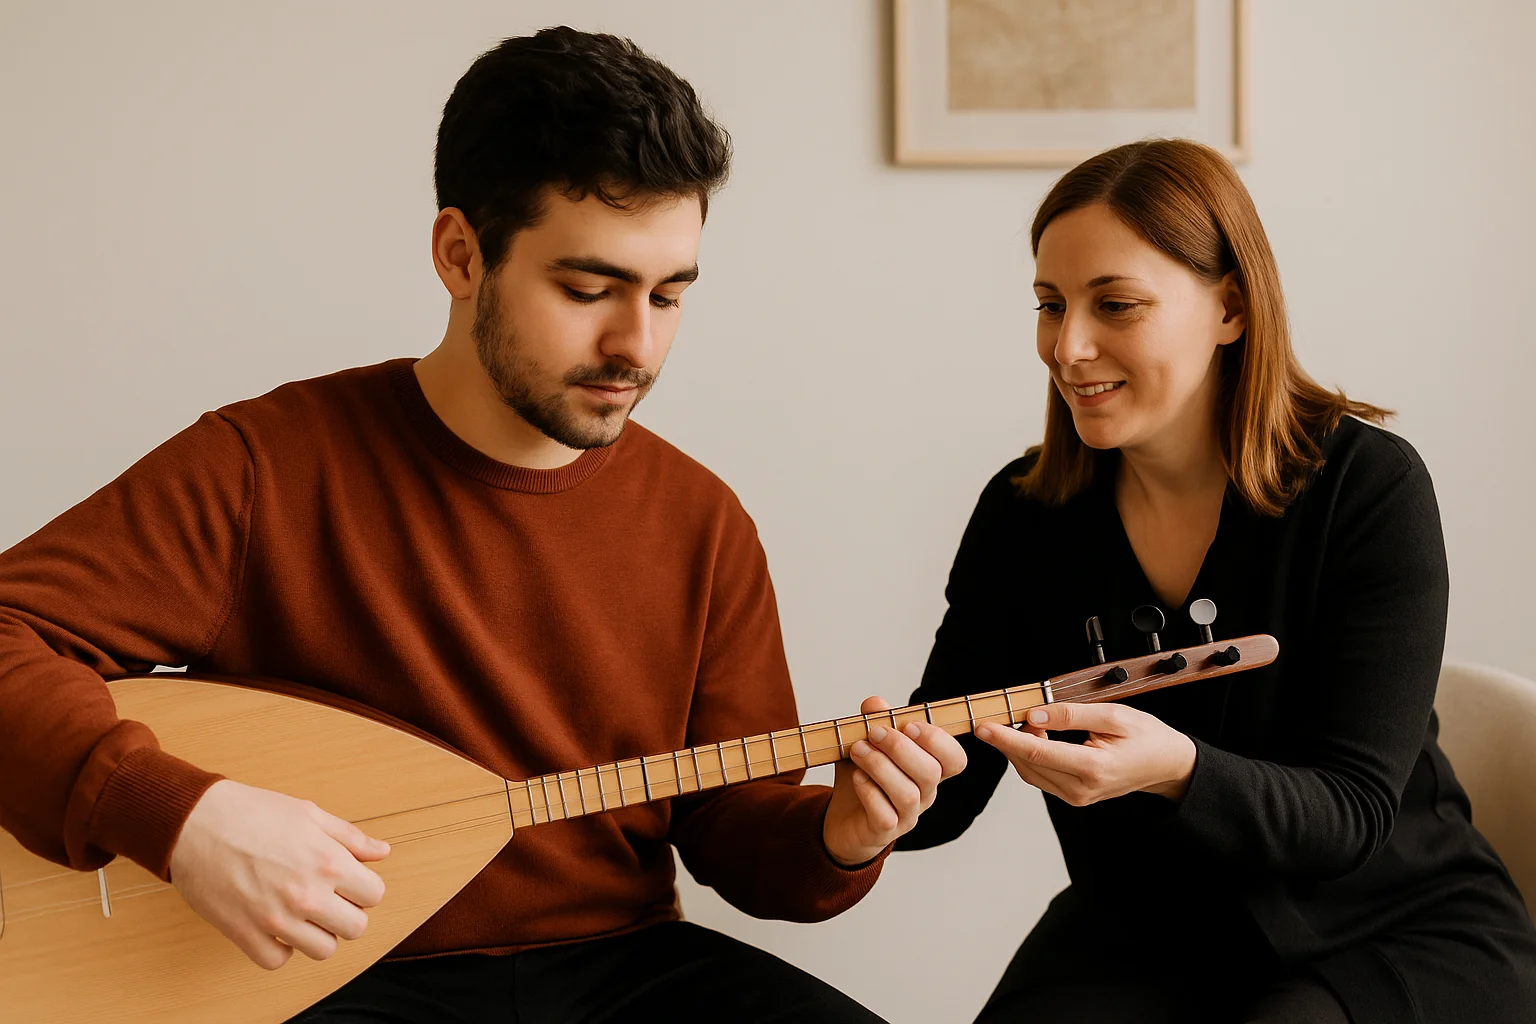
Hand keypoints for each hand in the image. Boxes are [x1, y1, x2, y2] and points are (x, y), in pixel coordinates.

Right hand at [168, 779, 389, 969]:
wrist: (196, 823)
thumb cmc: (253, 812)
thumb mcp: (309, 814)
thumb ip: (350, 837)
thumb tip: (382, 853)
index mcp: (328, 863)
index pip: (375, 895)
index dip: (364, 888)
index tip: (349, 882)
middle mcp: (307, 896)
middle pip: (355, 928)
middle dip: (346, 913)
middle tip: (328, 898)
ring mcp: (276, 920)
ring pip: (323, 950)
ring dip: (317, 934)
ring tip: (302, 912)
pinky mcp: (245, 935)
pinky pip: (278, 960)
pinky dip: (280, 948)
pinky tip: (275, 925)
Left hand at [822, 696, 967, 866]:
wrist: (842, 816)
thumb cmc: (863, 775)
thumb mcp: (866, 742)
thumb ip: (873, 720)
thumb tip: (876, 703)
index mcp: (929, 768)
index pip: (955, 759)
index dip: (939, 741)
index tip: (909, 724)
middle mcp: (925, 793)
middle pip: (931, 773)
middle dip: (901, 747)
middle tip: (874, 732)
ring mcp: (907, 815)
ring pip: (908, 793)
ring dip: (880, 766)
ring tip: (858, 750)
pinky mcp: (885, 831)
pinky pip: (885, 814)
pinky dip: (869, 792)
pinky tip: (857, 777)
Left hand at [976, 702, 1194, 806]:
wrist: (1166, 765)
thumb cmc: (1146, 737)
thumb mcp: (1113, 714)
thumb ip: (1071, 714)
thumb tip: (1035, 713)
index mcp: (1093, 767)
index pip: (1037, 753)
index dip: (1006, 738)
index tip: (983, 727)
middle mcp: (1081, 789)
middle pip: (1028, 765)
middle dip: (1011, 738)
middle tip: (1013, 712)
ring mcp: (1076, 797)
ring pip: (1030, 773)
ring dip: (1020, 747)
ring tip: (1034, 722)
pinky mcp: (1074, 797)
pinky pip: (1040, 776)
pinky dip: (1031, 756)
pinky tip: (1039, 737)